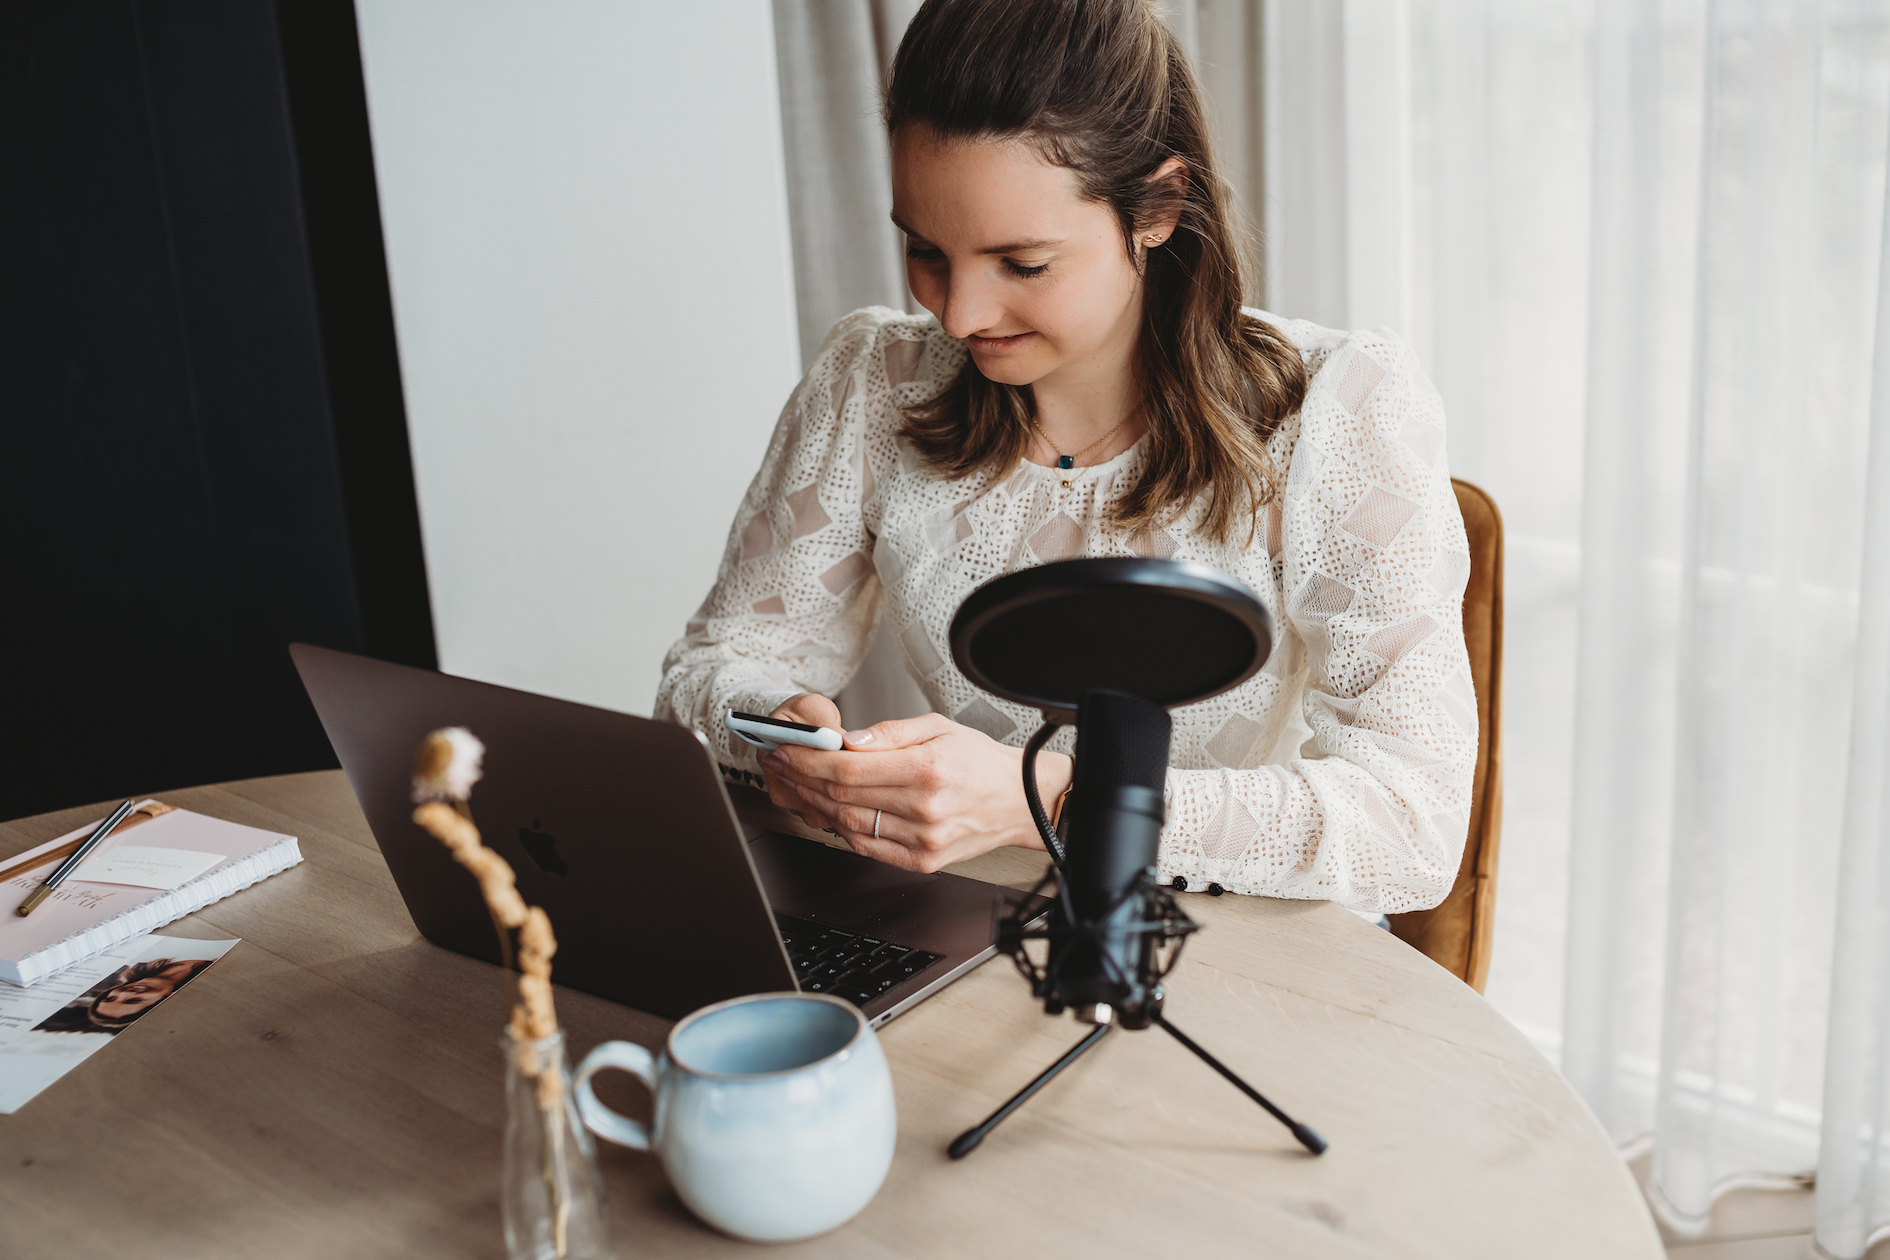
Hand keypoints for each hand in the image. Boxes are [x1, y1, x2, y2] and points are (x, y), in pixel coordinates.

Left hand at [760, 706, 1073, 872]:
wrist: (1018, 800)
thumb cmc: (980, 762)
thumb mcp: (938, 727)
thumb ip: (888, 733)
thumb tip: (847, 740)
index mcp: (927, 770)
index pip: (848, 768)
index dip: (808, 760)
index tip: (787, 750)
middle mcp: (924, 809)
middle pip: (841, 796)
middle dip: (802, 779)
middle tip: (782, 764)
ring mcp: (922, 840)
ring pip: (847, 824)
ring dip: (814, 804)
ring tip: (798, 784)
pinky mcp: (921, 861)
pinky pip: (866, 846)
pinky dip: (841, 828)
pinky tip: (830, 810)